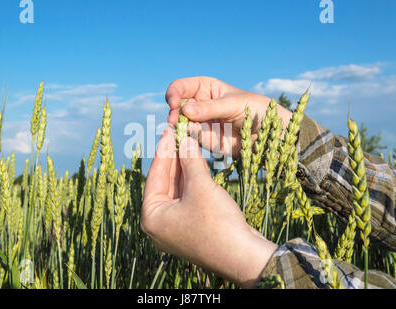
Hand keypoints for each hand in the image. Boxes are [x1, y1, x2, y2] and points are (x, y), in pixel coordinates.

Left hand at [141, 127, 277, 287]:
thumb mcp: (200, 186)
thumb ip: (190, 160)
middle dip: (174, 158)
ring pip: (177, 190)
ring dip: (184, 167)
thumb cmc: (217, 222)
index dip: (163, 151)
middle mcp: (159, 224)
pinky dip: (192, 181)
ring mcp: (175, 227)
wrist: (243, 255)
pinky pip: (187, 199)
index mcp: (152, 217)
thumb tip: (185, 139)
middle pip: (164, 182)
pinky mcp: (191, 228)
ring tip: (189, 143)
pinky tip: (198, 163)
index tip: (168, 130)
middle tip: (179, 134)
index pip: (154, 176)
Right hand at [165, 76, 292, 157]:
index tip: (174, 103)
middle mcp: (200, 105)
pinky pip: (192, 139)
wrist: (272, 133)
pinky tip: (192, 139)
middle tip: (175, 121)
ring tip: (185, 130)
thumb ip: (210, 108)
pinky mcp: (206, 140)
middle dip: (173, 113)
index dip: (174, 93)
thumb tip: (185, 110)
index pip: (181, 87)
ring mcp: (201, 123)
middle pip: (177, 107)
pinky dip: (189, 139)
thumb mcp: (234, 104)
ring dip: (179, 128)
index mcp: (206, 88)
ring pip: (181, 124)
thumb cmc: (257, 109)